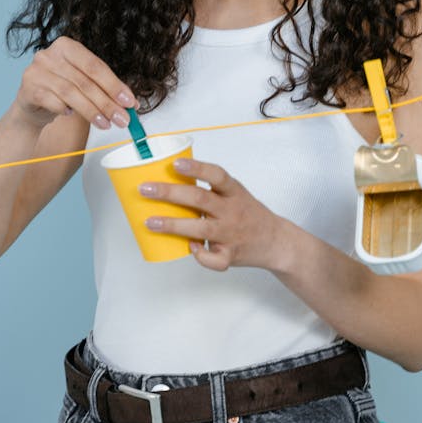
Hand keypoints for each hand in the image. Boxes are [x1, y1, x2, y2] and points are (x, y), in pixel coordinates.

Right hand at [13, 36, 134, 131]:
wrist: (32, 105)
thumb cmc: (61, 91)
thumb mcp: (83, 84)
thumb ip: (104, 88)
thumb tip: (130, 104)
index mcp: (67, 46)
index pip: (95, 66)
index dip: (114, 85)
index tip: (130, 102)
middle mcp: (49, 54)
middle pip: (85, 81)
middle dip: (106, 102)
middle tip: (122, 118)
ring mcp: (36, 71)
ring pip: (71, 93)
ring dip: (91, 111)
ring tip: (105, 124)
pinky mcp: (28, 89)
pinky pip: (53, 102)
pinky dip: (65, 110)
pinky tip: (71, 115)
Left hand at [141, 157, 285, 271]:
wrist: (275, 241)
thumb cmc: (248, 214)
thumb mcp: (235, 194)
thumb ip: (210, 190)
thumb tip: (169, 182)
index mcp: (234, 192)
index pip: (216, 175)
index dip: (196, 168)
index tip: (175, 164)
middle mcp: (232, 211)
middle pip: (200, 199)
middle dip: (170, 193)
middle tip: (146, 190)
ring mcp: (231, 233)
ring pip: (200, 228)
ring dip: (173, 225)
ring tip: (151, 222)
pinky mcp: (231, 255)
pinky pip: (211, 257)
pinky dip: (198, 254)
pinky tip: (189, 248)